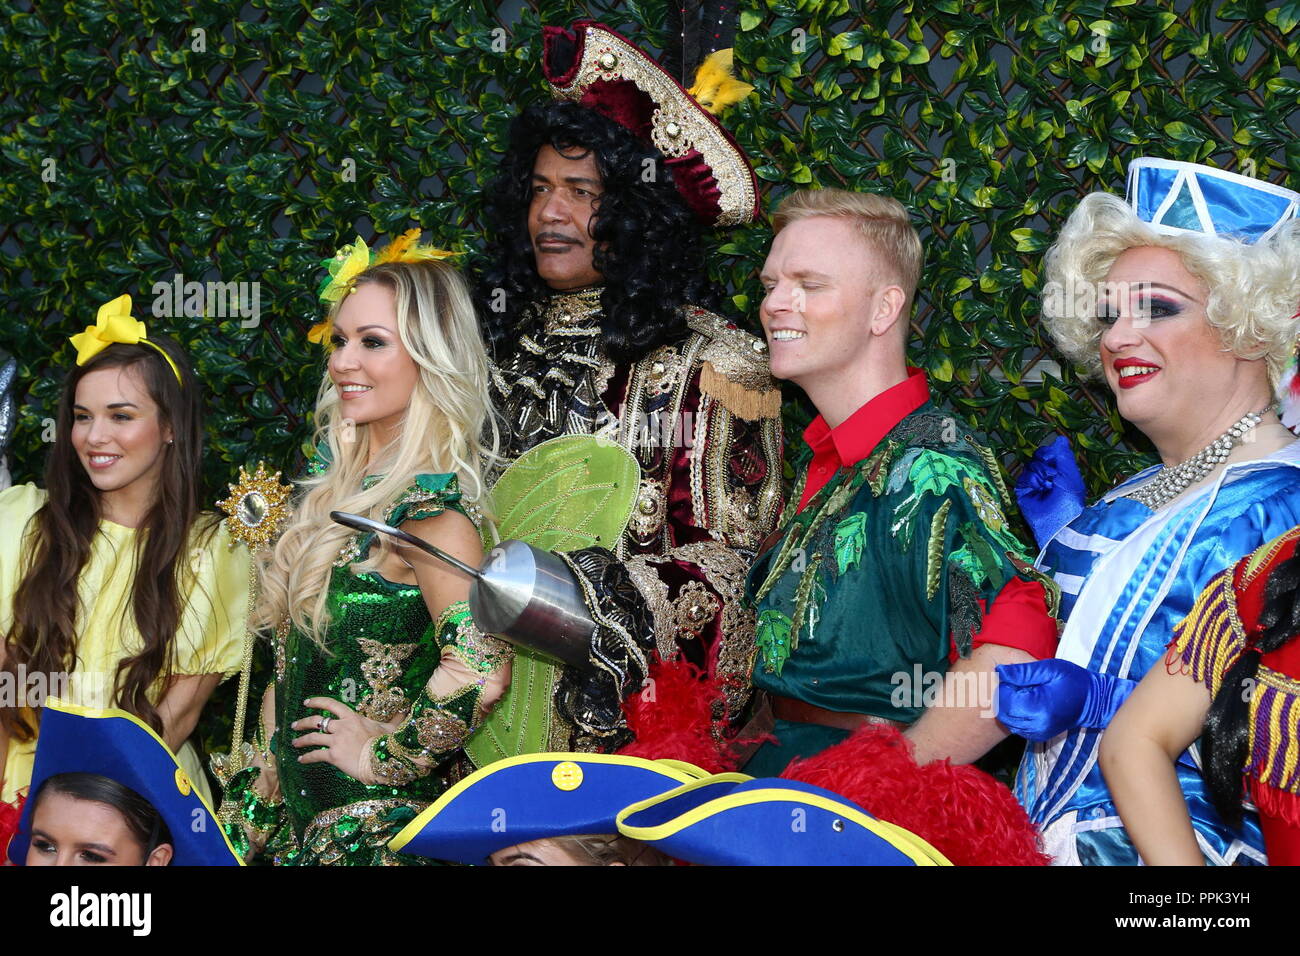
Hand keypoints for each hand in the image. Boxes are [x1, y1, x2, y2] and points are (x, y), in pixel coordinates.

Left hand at [290, 697, 397, 784]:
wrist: (383, 759)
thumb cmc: (388, 742)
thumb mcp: (390, 727)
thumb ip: (394, 719)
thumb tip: (404, 711)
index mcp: (352, 717)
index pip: (331, 705)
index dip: (317, 702)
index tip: (307, 702)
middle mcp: (342, 726)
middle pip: (316, 721)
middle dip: (303, 722)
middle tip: (294, 725)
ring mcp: (336, 741)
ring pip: (313, 737)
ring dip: (301, 740)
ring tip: (294, 743)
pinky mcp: (333, 756)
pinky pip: (316, 755)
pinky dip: (307, 757)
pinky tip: (301, 760)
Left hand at [995, 660, 1135, 740]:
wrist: (1092, 701)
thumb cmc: (1073, 680)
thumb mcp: (1049, 669)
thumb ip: (1023, 671)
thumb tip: (1000, 671)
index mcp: (1039, 708)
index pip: (1005, 700)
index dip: (1004, 686)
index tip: (1013, 677)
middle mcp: (1037, 725)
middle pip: (1003, 713)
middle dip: (1005, 697)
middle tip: (1018, 684)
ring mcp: (1037, 733)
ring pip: (1007, 721)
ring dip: (1009, 706)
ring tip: (1024, 693)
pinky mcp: (1038, 736)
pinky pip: (1016, 726)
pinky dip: (1016, 715)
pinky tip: (1027, 703)